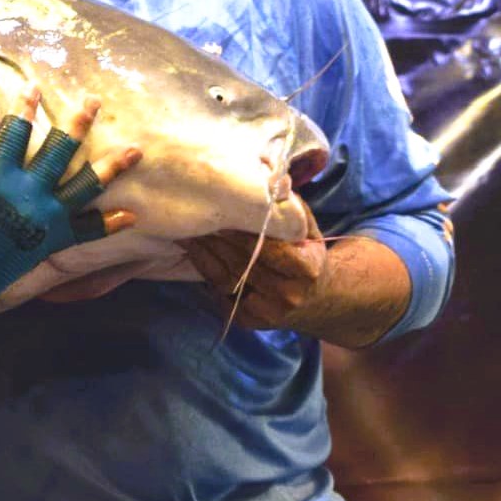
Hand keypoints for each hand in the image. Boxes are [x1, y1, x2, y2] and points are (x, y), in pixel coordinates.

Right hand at [0, 91, 139, 335]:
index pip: (14, 132)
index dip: (23, 108)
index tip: (33, 86)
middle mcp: (27, 194)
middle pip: (60, 150)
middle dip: (79, 123)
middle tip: (94, 101)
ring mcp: (44, 219)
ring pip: (86, 186)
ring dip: (112, 166)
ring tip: (135, 150)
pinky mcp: (51, 243)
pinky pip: (86, 232)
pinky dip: (108, 223)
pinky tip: (130, 214)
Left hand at [179, 197, 329, 332]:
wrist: (315, 300)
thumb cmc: (307, 256)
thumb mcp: (308, 231)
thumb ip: (291, 208)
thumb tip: (272, 178)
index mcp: (305, 269)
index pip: (263, 245)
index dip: (238, 228)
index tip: (217, 209)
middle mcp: (287, 294)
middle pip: (240, 260)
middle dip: (215, 237)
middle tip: (192, 215)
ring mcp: (267, 311)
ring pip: (224, 277)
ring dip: (201, 252)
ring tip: (184, 230)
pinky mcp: (249, 322)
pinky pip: (219, 292)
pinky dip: (205, 270)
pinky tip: (191, 251)